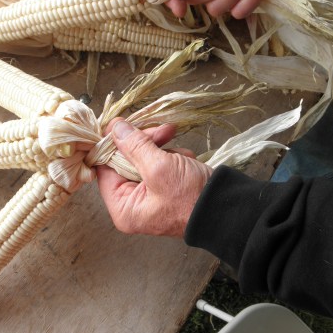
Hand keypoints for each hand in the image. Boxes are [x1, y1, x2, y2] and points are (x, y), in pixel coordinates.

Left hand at [97, 120, 212, 237]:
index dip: (113, 144)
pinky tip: (187, 161)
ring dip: (163, 150)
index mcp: (124, 208)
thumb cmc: (191, 197)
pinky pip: (160, 165)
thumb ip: (134, 145)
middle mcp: (133, 205)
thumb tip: (114, 127)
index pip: (104, 169)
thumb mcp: (159, 168)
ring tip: (182, 154)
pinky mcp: (166, 189)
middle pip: (125, 161)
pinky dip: (173, 158)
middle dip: (145, 143)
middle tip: (163, 130)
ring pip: (144, 159)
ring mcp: (150, 197)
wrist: (228, 209)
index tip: (122, 123)